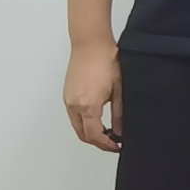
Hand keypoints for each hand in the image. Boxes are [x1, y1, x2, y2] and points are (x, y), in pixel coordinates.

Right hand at [65, 35, 122, 153]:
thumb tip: (121, 130)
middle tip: (113, 142)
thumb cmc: (105, 60)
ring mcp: (68, 99)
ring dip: (90, 133)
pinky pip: (73, 115)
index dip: (107, 145)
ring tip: (107, 131)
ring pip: (77, 126)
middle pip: (83, 135)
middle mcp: (74, 105)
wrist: (90, 42)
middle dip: (98, 142)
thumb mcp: (119, 89)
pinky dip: (83, 122)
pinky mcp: (67, 93)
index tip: (116, 146)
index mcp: (88, 106)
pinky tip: (96, 118)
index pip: (95, 136)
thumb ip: (119, 113)